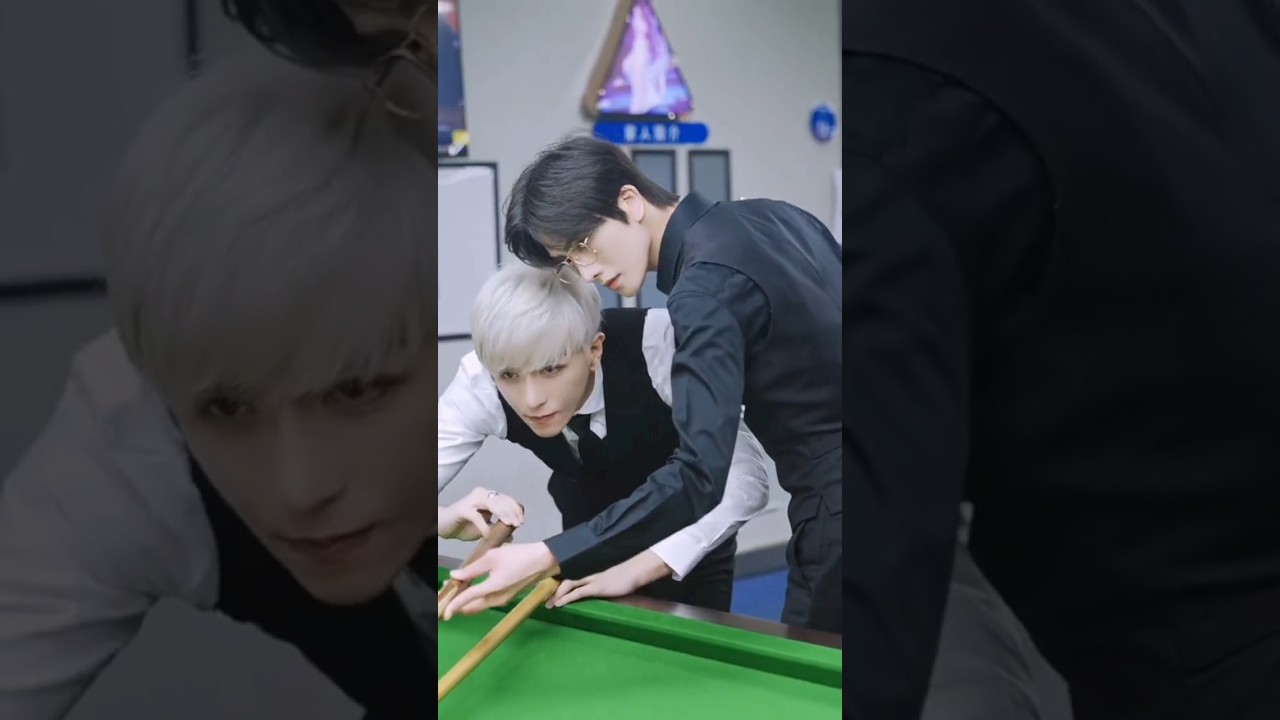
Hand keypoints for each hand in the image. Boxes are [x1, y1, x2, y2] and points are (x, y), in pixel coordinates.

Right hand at [438, 487, 523, 540]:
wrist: (443, 526)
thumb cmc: (464, 527)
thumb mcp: (484, 529)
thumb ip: (496, 530)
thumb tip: (512, 536)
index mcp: (488, 497)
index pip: (506, 499)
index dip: (515, 509)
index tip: (522, 521)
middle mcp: (481, 494)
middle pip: (502, 500)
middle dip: (512, 512)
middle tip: (518, 524)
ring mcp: (472, 500)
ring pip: (492, 504)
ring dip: (503, 514)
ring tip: (509, 526)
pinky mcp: (463, 509)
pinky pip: (477, 517)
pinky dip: (484, 526)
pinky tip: (489, 535)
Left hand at [441, 542, 558, 619]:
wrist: (544, 560)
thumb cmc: (518, 556)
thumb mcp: (493, 557)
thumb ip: (472, 568)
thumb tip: (455, 576)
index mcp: (492, 589)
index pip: (467, 600)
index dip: (454, 606)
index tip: (444, 614)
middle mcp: (496, 599)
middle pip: (472, 607)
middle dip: (458, 604)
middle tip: (448, 593)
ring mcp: (503, 599)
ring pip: (480, 606)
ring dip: (467, 601)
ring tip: (458, 589)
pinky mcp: (508, 596)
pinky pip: (487, 602)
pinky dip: (477, 598)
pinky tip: (473, 588)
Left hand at [547, 550, 671, 607]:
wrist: (636, 570)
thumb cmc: (629, 576)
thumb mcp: (615, 582)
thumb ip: (607, 586)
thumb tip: (606, 593)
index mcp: (594, 575)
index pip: (574, 578)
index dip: (563, 585)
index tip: (554, 593)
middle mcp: (590, 576)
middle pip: (567, 581)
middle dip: (555, 590)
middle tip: (546, 599)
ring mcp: (592, 581)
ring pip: (568, 585)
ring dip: (557, 595)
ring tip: (549, 604)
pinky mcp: (596, 587)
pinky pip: (577, 593)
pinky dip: (566, 598)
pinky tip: (558, 604)